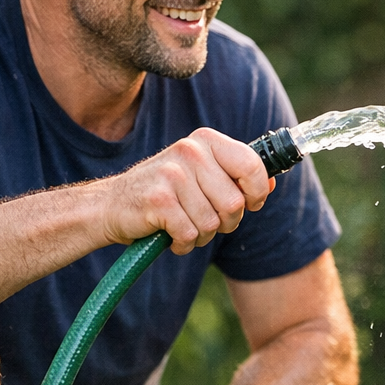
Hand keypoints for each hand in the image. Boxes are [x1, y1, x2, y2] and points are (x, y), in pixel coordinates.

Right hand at [103, 128, 272, 254]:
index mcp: (206, 141)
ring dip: (201, 235)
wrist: (112, 206)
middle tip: (204, 219)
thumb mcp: (203, 176)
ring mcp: (172, 174)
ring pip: (212, 223)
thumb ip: (236, 177)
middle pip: (234, 203)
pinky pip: (190, 234)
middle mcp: (190, 151)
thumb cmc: (166, 194)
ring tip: (182, 224)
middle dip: (225, 222)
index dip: (257, 193)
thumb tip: (272, 182)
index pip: (252, 165)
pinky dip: (183, 243)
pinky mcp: (158, 199)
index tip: (250, 203)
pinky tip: (169, 234)